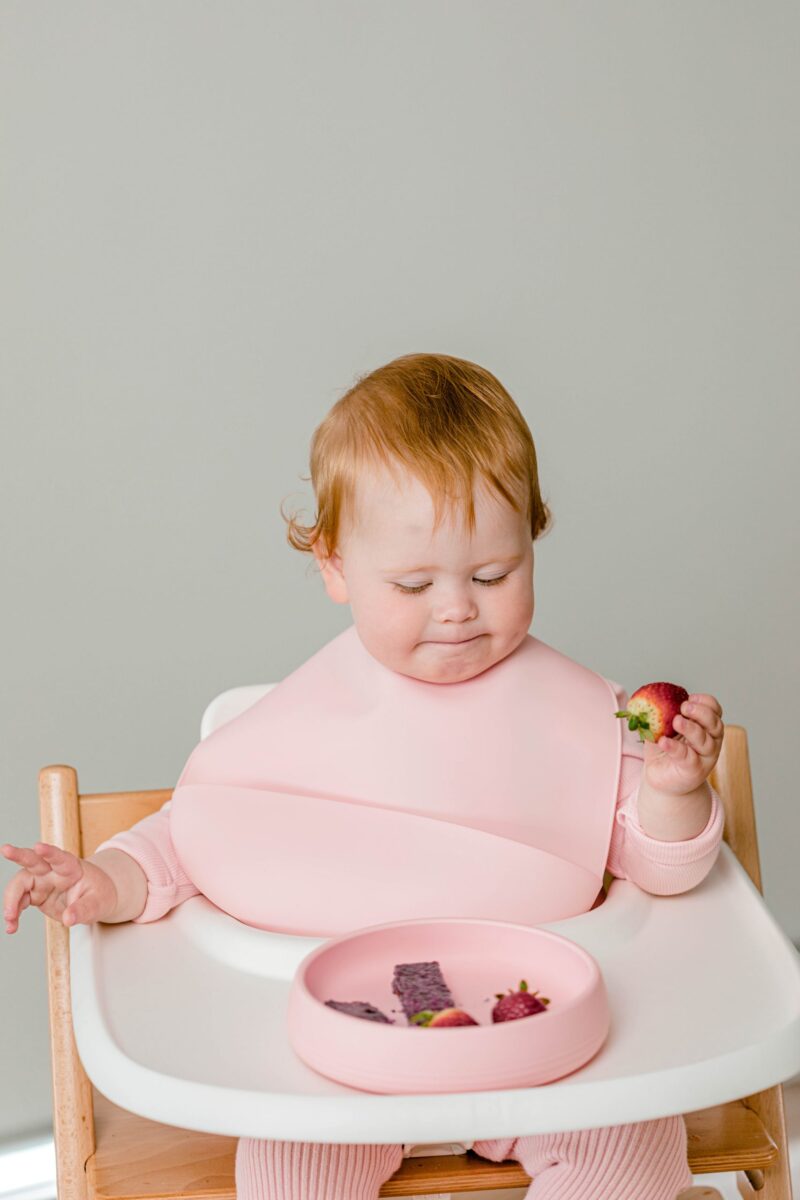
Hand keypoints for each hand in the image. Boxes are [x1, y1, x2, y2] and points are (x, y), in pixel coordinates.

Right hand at [2, 841, 117, 933]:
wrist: (95, 899)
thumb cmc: (98, 895)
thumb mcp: (98, 904)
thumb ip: (84, 910)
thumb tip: (69, 919)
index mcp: (71, 867)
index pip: (60, 857)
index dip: (49, 852)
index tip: (38, 847)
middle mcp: (53, 871)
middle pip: (33, 860)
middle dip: (19, 854)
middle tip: (6, 850)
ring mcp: (42, 881)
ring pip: (20, 882)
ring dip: (11, 899)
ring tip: (10, 919)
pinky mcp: (35, 894)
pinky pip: (19, 901)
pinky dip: (13, 912)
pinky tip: (12, 925)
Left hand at [641, 693, 723, 796]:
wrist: (662, 779)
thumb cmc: (665, 750)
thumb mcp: (664, 729)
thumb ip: (662, 715)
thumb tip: (646, 699)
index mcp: (706, 727)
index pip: (715, 711)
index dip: (706, 702)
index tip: (690, 697)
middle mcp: (710, 741)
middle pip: (715, 724)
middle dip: (701, 713)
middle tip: (684, 707)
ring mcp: (704, 757)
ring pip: (705, 741)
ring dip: (691, 728)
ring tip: (676, 721)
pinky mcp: (693, 770)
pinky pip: (687, 757)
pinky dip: (675, 748)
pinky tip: (664, 741)